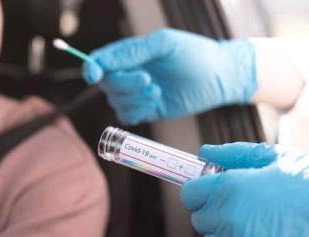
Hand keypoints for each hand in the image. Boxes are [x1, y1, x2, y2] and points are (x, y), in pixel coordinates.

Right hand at [83, 29, 257, 124]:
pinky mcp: (145, 110)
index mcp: (130, 54)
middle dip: (125, 84)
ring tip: (158, 91)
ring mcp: (136, 94)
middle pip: (106, 84)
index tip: (93, 75)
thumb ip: (132, 52)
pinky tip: (154, 103)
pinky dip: (136, 112)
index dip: (92, 68)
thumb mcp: (164, 44)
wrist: (219, 78)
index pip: (100, 61)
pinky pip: (126, 116)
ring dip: (135, 99)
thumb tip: (101, 61)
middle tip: (149, 80)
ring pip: (116, 101)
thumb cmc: (194, 55)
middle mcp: (129, 73)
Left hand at [181, 142, 308, 236]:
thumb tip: (205, 152)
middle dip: (215, 212)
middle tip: (245, 208)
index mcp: (229, 190)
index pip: (189, 194)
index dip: (201, 192)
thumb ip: (234, 155)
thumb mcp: (276, 160)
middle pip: (200, 220)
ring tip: (260, 228)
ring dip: (227, 236)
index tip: (213, 192)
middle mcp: (227, 221)